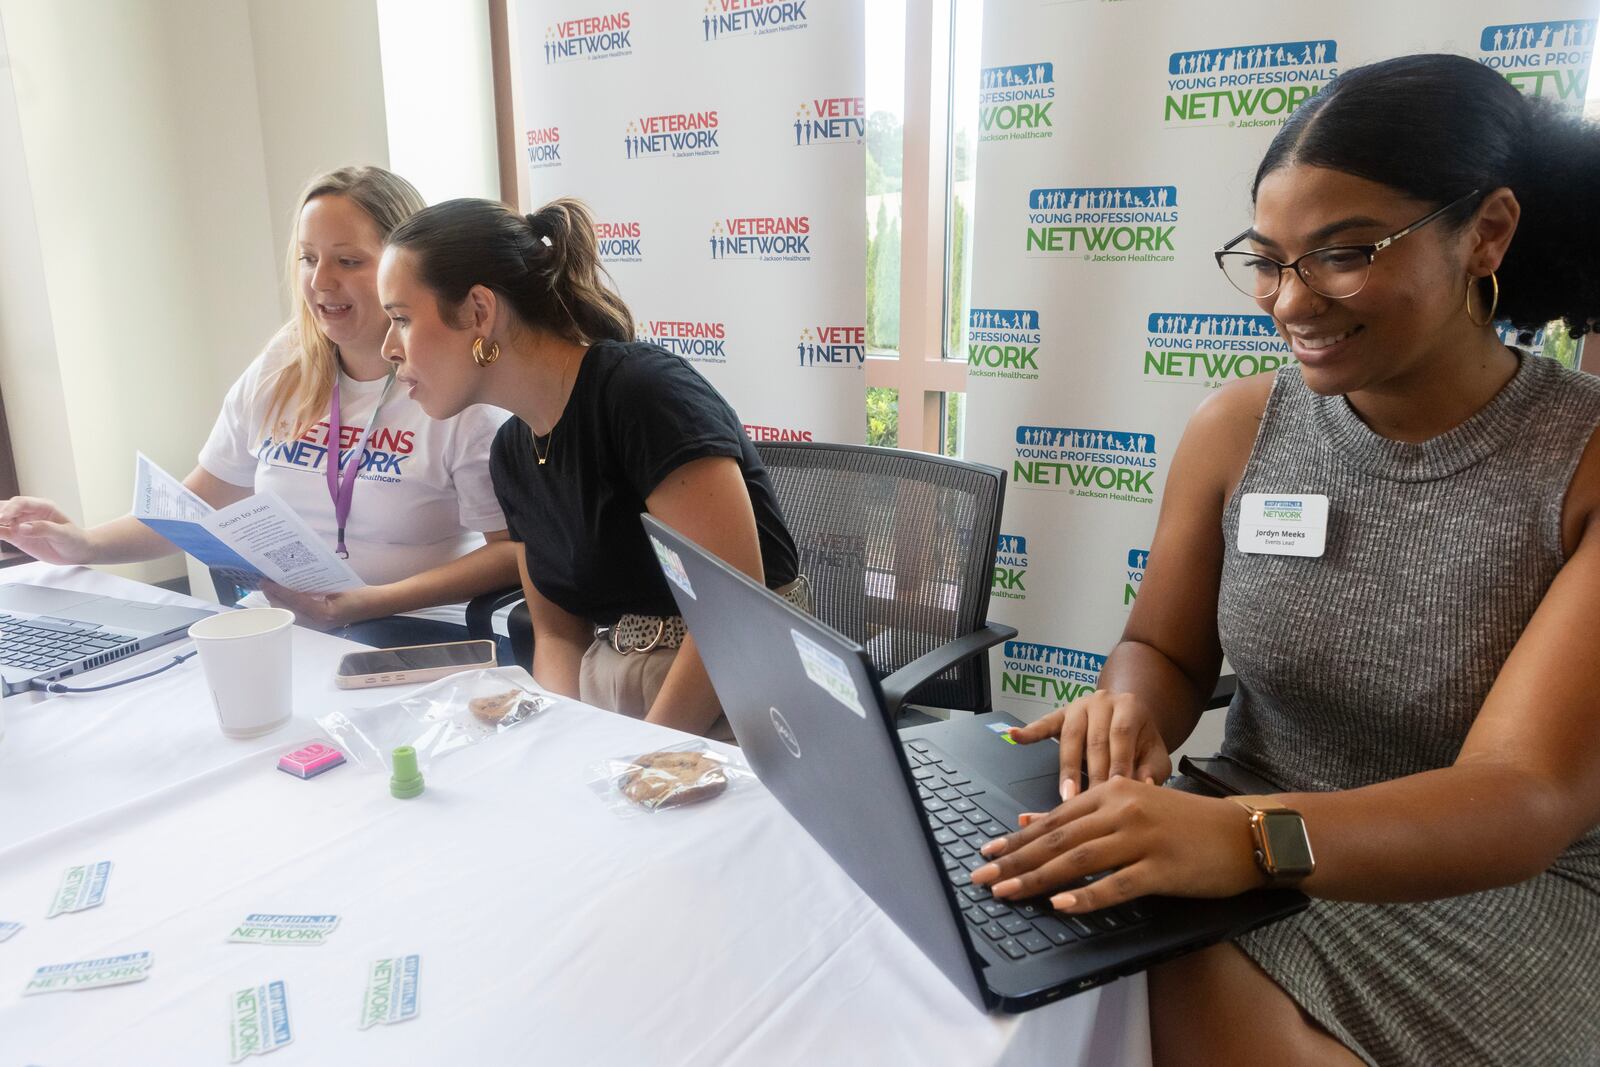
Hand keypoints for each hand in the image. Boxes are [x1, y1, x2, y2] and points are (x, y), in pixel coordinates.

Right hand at [0, 497, 94, 564]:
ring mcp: (22, 524)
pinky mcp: (17, 536)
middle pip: (7, 508)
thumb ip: (44, 529)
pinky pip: (2, 532)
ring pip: (2, 520)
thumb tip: (22, 528)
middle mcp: (29, 513)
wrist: (77, 552)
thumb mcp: (64, 534)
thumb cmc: (75, 539)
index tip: (2, 519)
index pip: (21, 503)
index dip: (10, 509)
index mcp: (43, 506)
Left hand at [258, 581, 381, 630]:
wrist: (378, 605)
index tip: (264, 580)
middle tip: (265, 582)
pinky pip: (299, 615)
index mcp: (323, 613)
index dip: (277, 590)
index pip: (293, 600)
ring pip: (290, 614)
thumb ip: (315, 587)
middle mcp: (318, 623)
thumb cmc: (362, 594)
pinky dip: (290, 605)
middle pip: (286, 611)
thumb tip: (291, 579)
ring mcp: (319, 626)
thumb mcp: (337, 587)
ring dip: (280, 602)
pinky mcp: (320, 624)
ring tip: (273, 587)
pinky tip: (288, 595)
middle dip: (273, 597)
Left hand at [970, 777, 1262, 912]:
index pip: (1054, 819)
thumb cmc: (1185, 822)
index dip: (1017, 840)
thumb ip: (1082, 815)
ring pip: (1078, 861)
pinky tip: (1062, 906)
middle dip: (1015, 862)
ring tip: (1007, 894)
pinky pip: (1117, 885)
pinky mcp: (1161, 868)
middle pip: (1058, 840)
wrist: (1242, 832)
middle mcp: (1122, 810)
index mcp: (1112, 792)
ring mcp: (1141, 839)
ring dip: (1037, 880)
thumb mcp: (1130, 806)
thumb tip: (1028, 820)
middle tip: (982, 878)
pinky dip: (1087, 896)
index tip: (987, 855)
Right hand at [1007, 689, 1171, 799]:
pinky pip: (1045, 723)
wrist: (1130, 712)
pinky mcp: (1061, 713)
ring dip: (1068, 769)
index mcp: (1129, 706)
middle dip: (1092, 775)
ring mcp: (1079, 705)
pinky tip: (1015, 737)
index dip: (1117, 763)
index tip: (1114, 793)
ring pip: (1071, 738)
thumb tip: (1145, 788)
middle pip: (1095, 740)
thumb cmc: (1141, 740)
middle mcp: (1102, 701)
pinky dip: (1030, 732)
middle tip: (1090, 804)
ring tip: (1066, 795)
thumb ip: (1152, 770)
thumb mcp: (1155, 753)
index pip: (1121, 736)